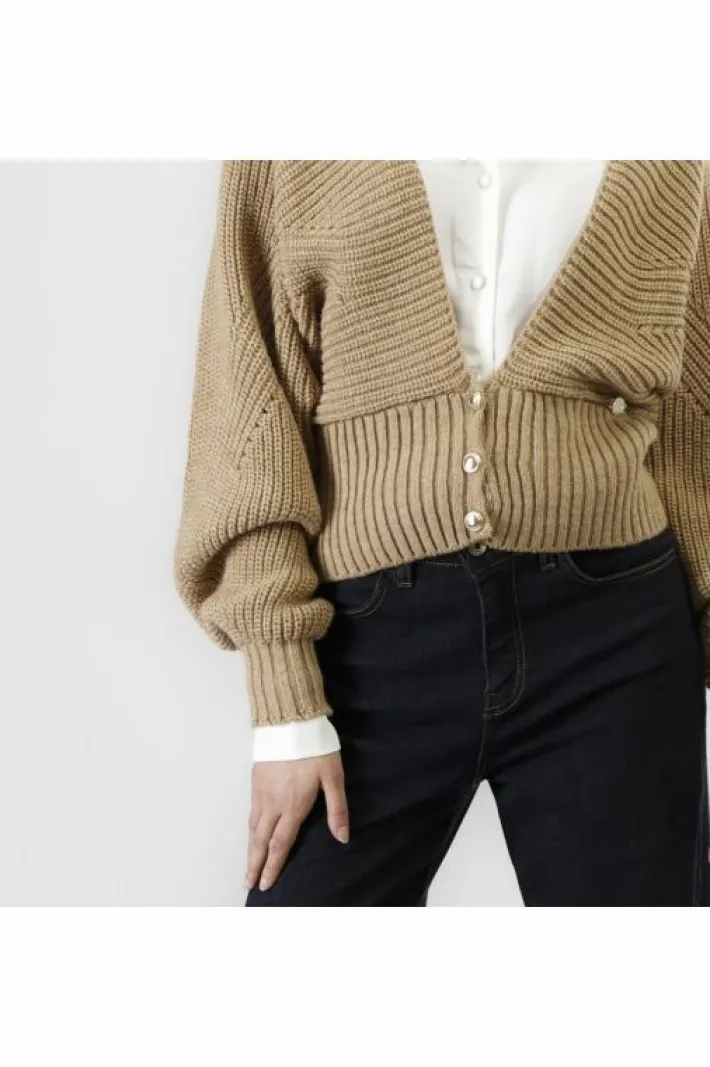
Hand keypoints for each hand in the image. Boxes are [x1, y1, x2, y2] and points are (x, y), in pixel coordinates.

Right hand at [245, 752, 348, 892]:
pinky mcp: (256, 781)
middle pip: (260, 840)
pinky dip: (249, 830)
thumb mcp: (333, 777)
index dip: (273, 865)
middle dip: (254, 864)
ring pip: (253, 828)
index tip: (266, 883)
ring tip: (248, 866)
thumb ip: (337, 809)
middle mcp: (273, 803)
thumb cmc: (315, 748)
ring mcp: (261, 792)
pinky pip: (250, 813)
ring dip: (250, 849)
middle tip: (248, 884)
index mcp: (293, 805)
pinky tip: (251, 834)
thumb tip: (342, 837)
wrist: (289, 720)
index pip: (280, 843)